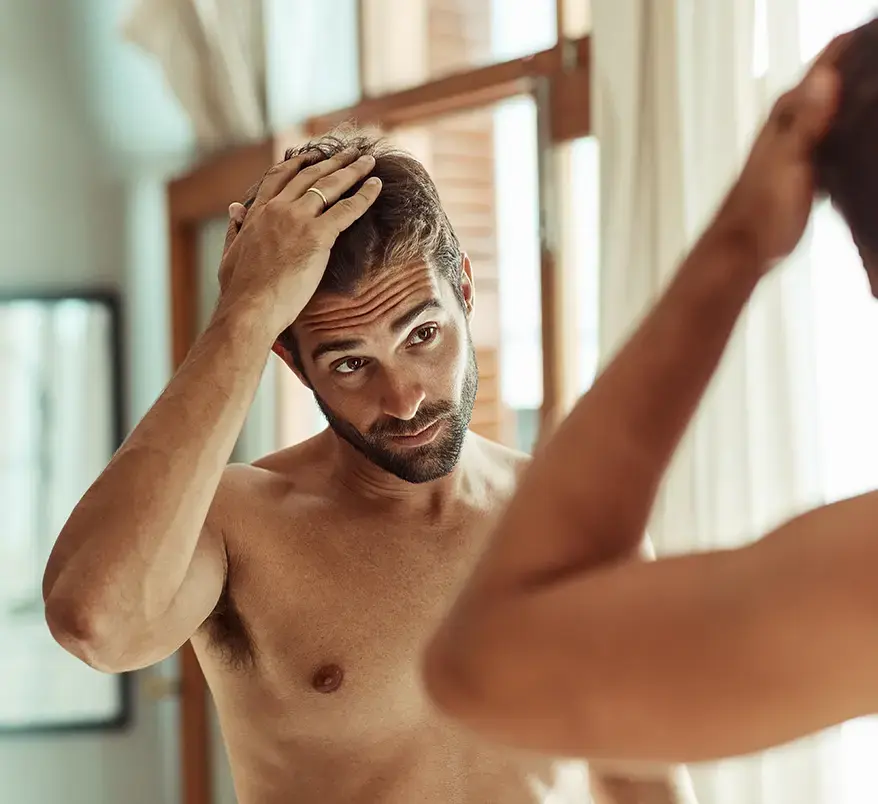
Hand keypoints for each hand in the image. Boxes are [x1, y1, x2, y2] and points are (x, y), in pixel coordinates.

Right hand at [216, 149, 381, 334]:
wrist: (249, 308)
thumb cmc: (240, 291)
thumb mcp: (230, 253)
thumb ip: (234, 228)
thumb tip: (234, 208)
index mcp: (256, 213)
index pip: (278, 177)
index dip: (298, 163)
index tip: (312, 154)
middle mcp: (277, 209)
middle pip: (309, 175)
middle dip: (332, 161)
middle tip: (350, 152)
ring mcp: (297, 220)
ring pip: (329, 186)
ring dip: (352, 170)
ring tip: (368, 161)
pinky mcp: (317, 236)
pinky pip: (347, 209)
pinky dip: (364, 195)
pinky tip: (377, 185)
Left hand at [712, 35, 848, 266]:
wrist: (744, 249)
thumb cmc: (762, 208)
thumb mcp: (789, 160)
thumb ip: (807, 119)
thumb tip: (826, 76)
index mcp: (790, 110)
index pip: (830, 58)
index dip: (859, 37)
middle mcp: (794, 120)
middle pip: (838, 79)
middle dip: (867, 64)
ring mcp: (801, 144)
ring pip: (839, 110)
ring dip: (863, 99)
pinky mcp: (808, 169)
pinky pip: (839, 141)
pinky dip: (856, 134)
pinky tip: (871, 140)